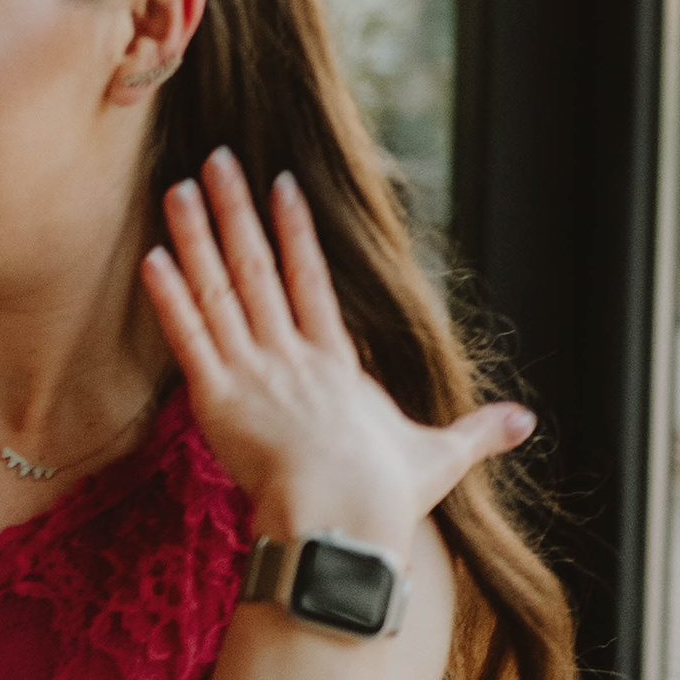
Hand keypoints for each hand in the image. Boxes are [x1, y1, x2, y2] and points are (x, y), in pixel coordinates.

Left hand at [141, 149, 529, 543]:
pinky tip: (151, 257)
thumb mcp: (440, 456)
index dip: (295, 229)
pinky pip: (188, 337)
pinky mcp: (216, 398)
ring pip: (217, 289)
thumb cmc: (386, 495)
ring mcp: (253, 370)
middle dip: (235, 209)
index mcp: (336, 362)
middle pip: (258, 266)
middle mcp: (291, 353)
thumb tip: (528, 423)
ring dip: (196, 236)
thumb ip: (478, 432)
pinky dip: (168, 298)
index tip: (281, 183)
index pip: (312, 279)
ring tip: (176, 188)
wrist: (342, 521)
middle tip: (215, 159)